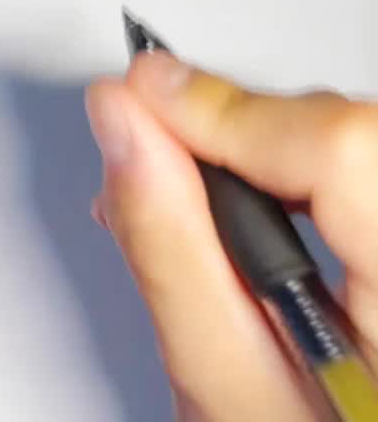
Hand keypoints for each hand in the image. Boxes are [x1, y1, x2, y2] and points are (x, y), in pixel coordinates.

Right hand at [86, 52, 377, 419]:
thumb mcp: (226, 384)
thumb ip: (173, 251)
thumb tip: (126, 129)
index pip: (344, 156)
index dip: (232, 113)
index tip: (144, 94)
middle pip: (354, 136)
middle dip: (240, 128)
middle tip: (151, 142)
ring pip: (361, 139)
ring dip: (269, 143)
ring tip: (189, 182)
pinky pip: (369, 164)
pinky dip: (305, 165)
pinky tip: (255, 195)